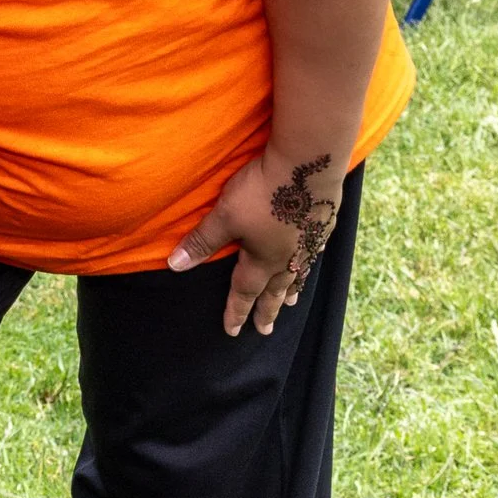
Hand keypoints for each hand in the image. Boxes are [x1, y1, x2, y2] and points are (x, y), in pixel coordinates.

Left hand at [168, 148, 342, 336]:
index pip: (245, 291)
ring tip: (291, 301)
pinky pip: (314, 249)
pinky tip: (312, 256)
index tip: (232, 331)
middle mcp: (288, 256)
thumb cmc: (262, 193)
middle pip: (275, 289)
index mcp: (263, 259)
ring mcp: (309, 240)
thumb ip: (202, 241)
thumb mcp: (225, 216)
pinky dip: (309, 259)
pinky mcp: (323, 222)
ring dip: (291, 288)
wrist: (308, 166)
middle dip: (268, 310)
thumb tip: (174, 266)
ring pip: (298, 272)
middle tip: (266, 330)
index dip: (236, 311)